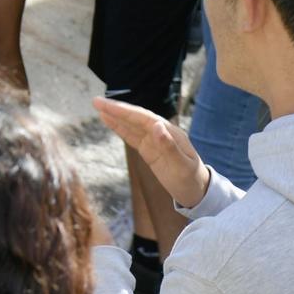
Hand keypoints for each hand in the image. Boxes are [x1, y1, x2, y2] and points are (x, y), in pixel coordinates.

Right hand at [96, 96, 211, 210]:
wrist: (197, 191)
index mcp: (170, 133)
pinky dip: (119, 127)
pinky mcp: (148, 149)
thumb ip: (170, 146)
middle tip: (96, 101)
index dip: (125, 111)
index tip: (109, 106)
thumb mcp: (183, 166)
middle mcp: (161, 132)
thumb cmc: (192, 179)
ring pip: (131, 124)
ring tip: (98, 107)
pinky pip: (131, 135)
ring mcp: (154, 140)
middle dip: (116, 109)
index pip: (144, 118)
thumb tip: (157, 126)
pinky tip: (108, 120)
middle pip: (135, 117)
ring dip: (115, 115)